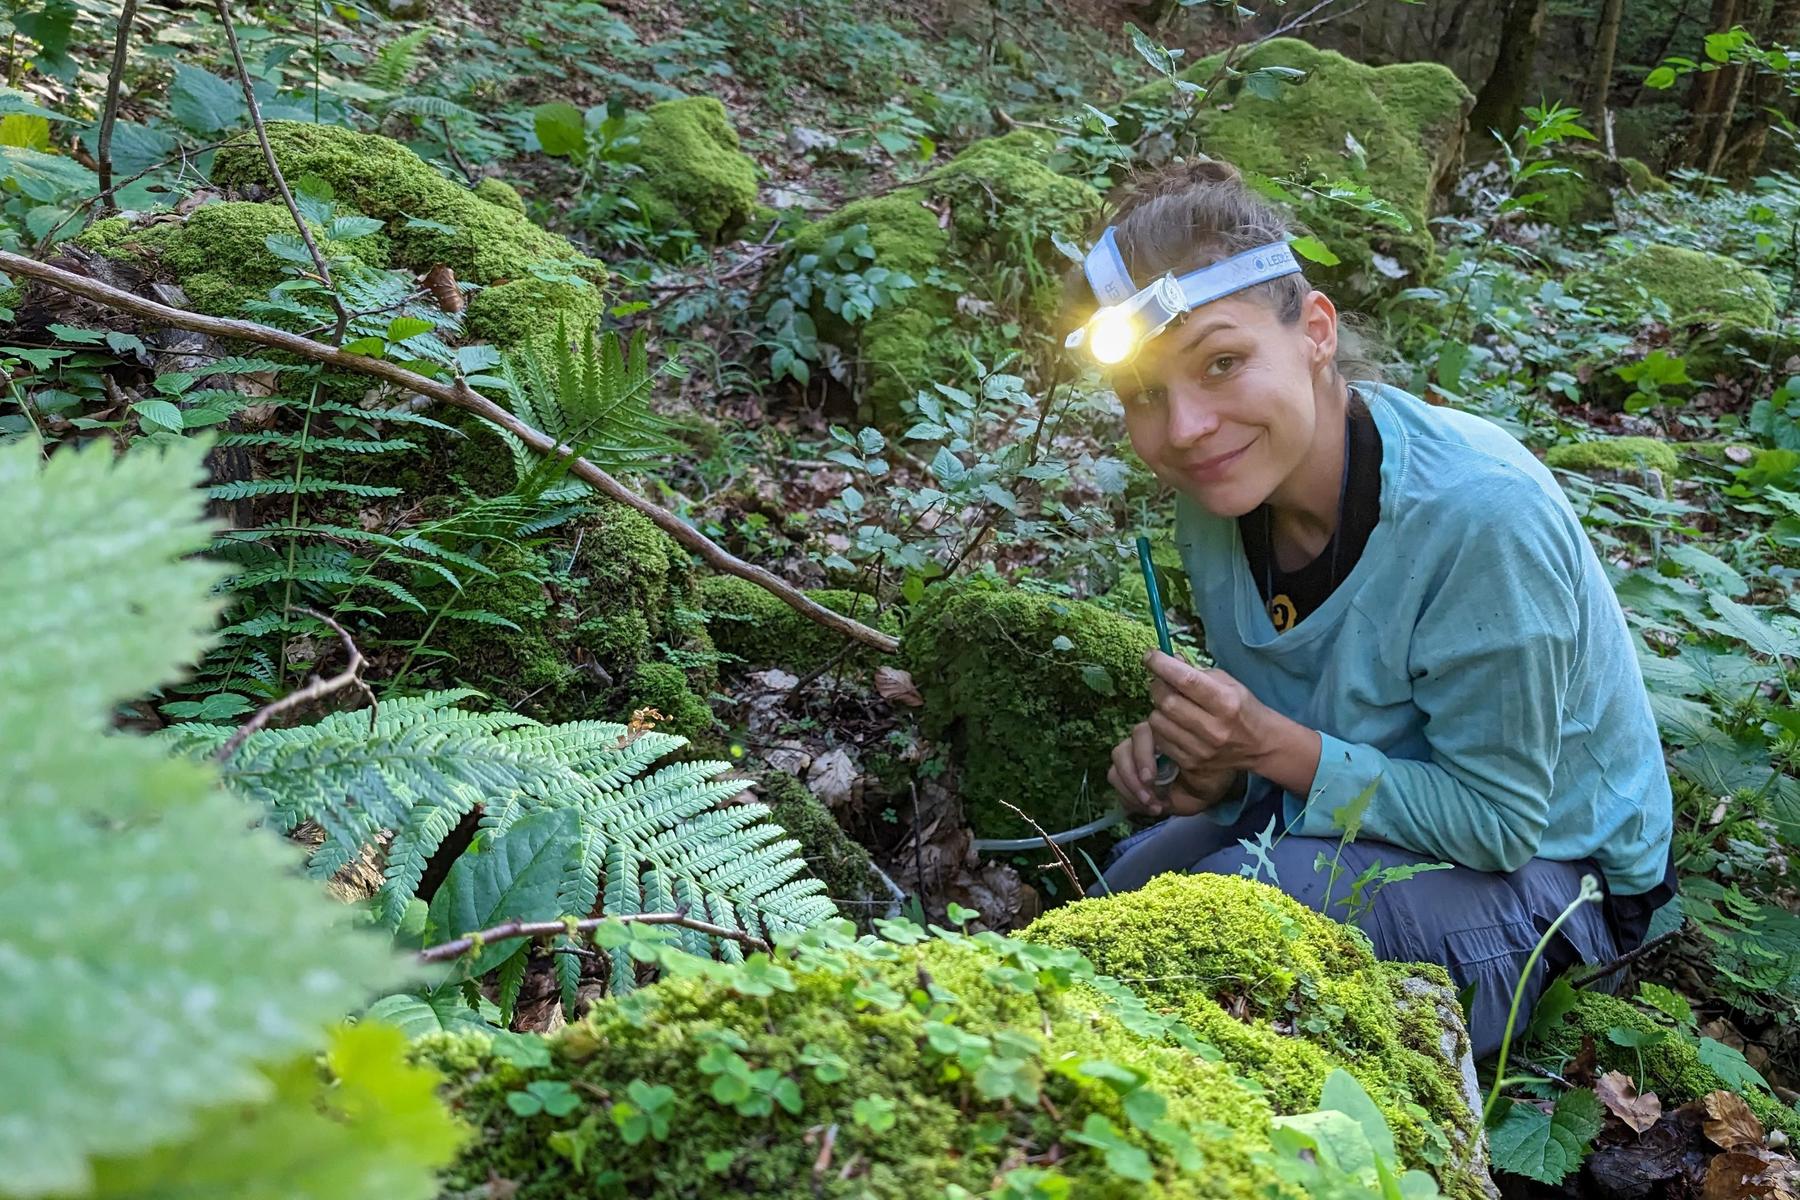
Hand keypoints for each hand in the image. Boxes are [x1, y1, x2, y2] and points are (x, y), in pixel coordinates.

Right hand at [1108, 720, 1237, 817]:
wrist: (1202, 792)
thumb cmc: (1207, 777)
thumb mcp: (1206, 774)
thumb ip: (1191, 768)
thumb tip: (1171, 767)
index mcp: (1163, 733)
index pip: (1141, 735)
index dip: (1142, 758)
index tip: (1151, 780)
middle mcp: (1143, 742)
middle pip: (1122, 752)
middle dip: (1132, 779)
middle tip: (1148, 798)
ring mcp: (1131, 758)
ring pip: (1115, 769)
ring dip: (1130, 791)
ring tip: (1151, 806)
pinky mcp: (1124, 776)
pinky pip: (1116, 784)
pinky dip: (1128, 799)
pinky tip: (1147, 807)